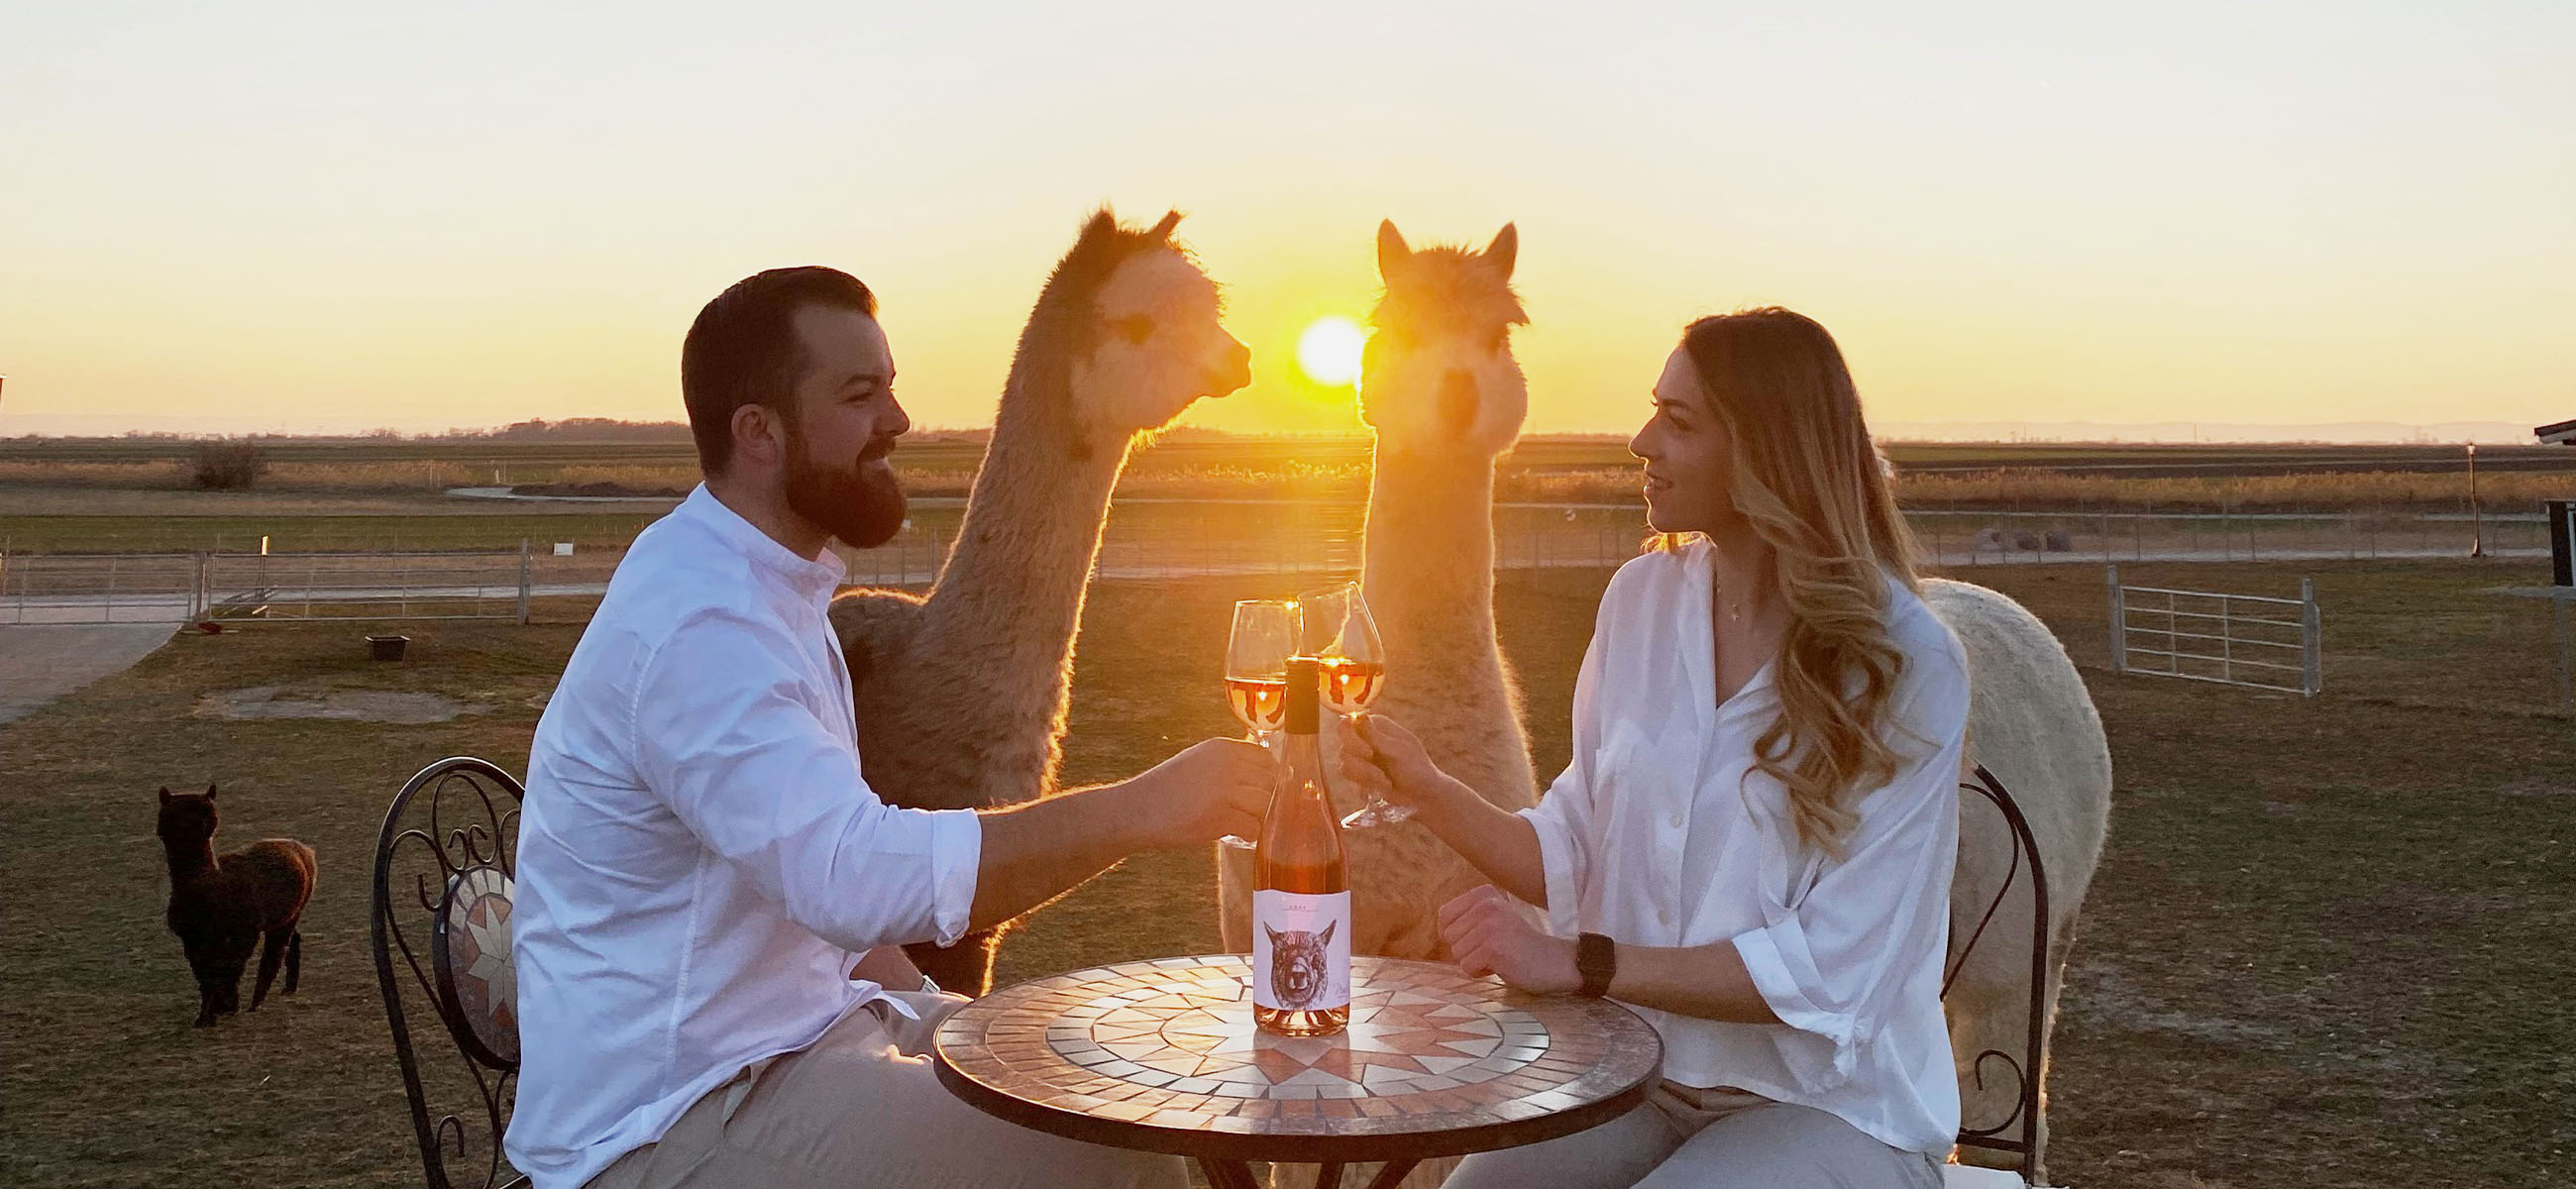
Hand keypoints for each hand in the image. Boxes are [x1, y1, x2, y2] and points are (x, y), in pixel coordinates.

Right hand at [1123, 737, 1273, 848]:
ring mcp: (1223, 790)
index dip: (1271, 776)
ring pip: (1266, 804)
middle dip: (1270, 800)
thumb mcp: (1197, 761)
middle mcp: (1226, 764)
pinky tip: (1238, 836)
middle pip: (1270, 782)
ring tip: (1249, 825)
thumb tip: (1263, 777)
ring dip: (1261, 818)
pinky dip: (1250, 835)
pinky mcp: (1219, 817)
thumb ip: (1227, 763)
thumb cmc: (1166, 790)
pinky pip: (1252, 827)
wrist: (1135, 810)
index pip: (1265, 758)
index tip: (1268, 791)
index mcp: (1221, 747)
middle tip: (1260, 814)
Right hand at [1337, 713, 1451, 814]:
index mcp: (1375, 726)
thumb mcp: (1399, 750)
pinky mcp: (1358, 775)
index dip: (1350, 738)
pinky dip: (1366, 786)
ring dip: (1366, 777)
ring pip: (1344, 765)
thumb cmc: (1416, 767)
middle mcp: (1363, 739)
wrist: (1422, 795)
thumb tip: (1358, 715)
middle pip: (1344, 747)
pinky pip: (1349, 780)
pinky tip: (1383, 787)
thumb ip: (1376, 736)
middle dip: (1362, 765)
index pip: (1347, 724)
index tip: (1368, 752)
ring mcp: (1360, 758)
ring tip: (1386, 782)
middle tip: (1380, 774)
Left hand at [1437, 885, 1580, 994]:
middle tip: (1494, 949)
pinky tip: (1502, 966)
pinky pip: (1467, 967)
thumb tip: (1441, 929)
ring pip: (1457, 953)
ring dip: (1475, 961)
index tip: (1477, 940)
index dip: (1455, 935)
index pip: (1445, 915)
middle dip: (1467, 949)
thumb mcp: (1494, 918)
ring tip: (1499, 956)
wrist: (1555, 962)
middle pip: (1448, 937)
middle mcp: (1486, 904)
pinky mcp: (1493, 946)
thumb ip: (1469, 917)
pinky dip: (1481, 972)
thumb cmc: (1520, 944)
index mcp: (1484, 894)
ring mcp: (1489, 924)